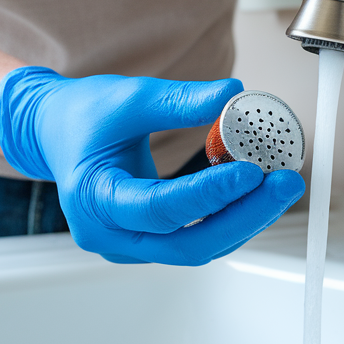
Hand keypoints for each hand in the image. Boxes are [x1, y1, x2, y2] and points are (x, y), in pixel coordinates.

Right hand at [0, 68, 303, 264]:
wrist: (57, 131)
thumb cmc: (85, 116)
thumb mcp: (131, 96)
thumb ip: (181, 100)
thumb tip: (233, 95)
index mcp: (93, 198)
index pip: (159, 207)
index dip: (209, 194)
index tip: (251, 171)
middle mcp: (108, 234)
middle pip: (188, 242)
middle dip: (244, 215)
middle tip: (285, 183)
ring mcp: (128, 245)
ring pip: (197, 247)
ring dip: (243, 219)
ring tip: (280, 183)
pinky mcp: (147, 243)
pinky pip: (195, 239)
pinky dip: (228, 219)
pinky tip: (257, 193)